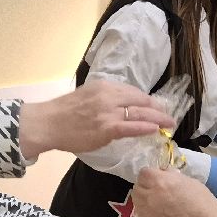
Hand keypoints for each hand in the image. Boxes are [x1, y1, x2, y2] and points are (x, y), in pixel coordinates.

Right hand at [18, 80, 173, 160]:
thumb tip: (120, 107)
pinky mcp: (108, 128)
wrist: (48, 123)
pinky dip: (146, 127)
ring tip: (169, 124)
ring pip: (140, 113)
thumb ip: (104, 99)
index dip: (146, 100)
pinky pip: (132, 126)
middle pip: (141, 100)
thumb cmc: (63, 113)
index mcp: (104, 86)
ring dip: (158, 119)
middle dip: (157, 108)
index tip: (154, 107)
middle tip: (168, 116)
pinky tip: (155, 130)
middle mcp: (109, 95)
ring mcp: (109, 111)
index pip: (132, 91)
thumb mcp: (86, 96)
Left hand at [130, 168, 216, 216]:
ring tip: (159, 206)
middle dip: (146, 187)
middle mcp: (148, 196)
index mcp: (160, 182)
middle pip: (137, 187)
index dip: (152, 176)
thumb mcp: (191, 183)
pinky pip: (142, 216)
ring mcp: (145, 213)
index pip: (144, 173)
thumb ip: (173, 177)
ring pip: (137, 202)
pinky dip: (148, 215)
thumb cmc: (204, 205)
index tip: (159, 180)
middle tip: (158, 193)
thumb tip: (164, 174)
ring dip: (145, 201)